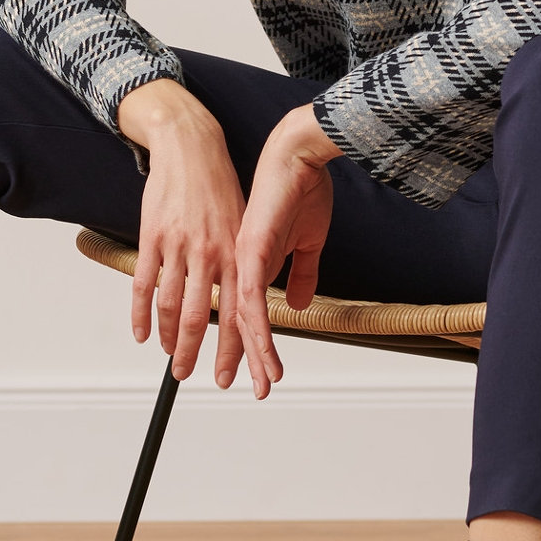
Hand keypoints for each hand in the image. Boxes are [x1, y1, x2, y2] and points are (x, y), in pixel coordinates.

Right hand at [117, 79, 245, 381]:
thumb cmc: (220, 188)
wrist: (192, 147)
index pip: (238, 312)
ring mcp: (179, 246)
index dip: (238, 349)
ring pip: (170, 305)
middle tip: (190, 375)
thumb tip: (248, 303)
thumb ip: (245, 264)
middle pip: (200, 317)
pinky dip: (141, 314)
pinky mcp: (153, 236)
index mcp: (238, 252)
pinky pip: (144, 284)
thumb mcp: (244, 225)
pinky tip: (142, 333)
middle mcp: (210, 252)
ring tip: (169, 356)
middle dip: (195, 353)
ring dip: (168, 338)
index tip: (237, 375)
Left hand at [230, 103, 340, 398]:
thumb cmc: (302, 189)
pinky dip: (256, 328)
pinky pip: (251, 298)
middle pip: (235, 320)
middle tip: (238, 386)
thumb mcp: (305, 241)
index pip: (244, 311)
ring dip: (247, 352)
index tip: (251, 369)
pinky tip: (262, 350)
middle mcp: (239, 264)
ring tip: (254, 381)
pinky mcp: (250, 251)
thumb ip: (299, 274)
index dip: (248, 343)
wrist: (297, 154)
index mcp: (248, 261)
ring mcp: (241, 258)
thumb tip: (295, 306)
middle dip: (238, 357)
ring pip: (240, 316)